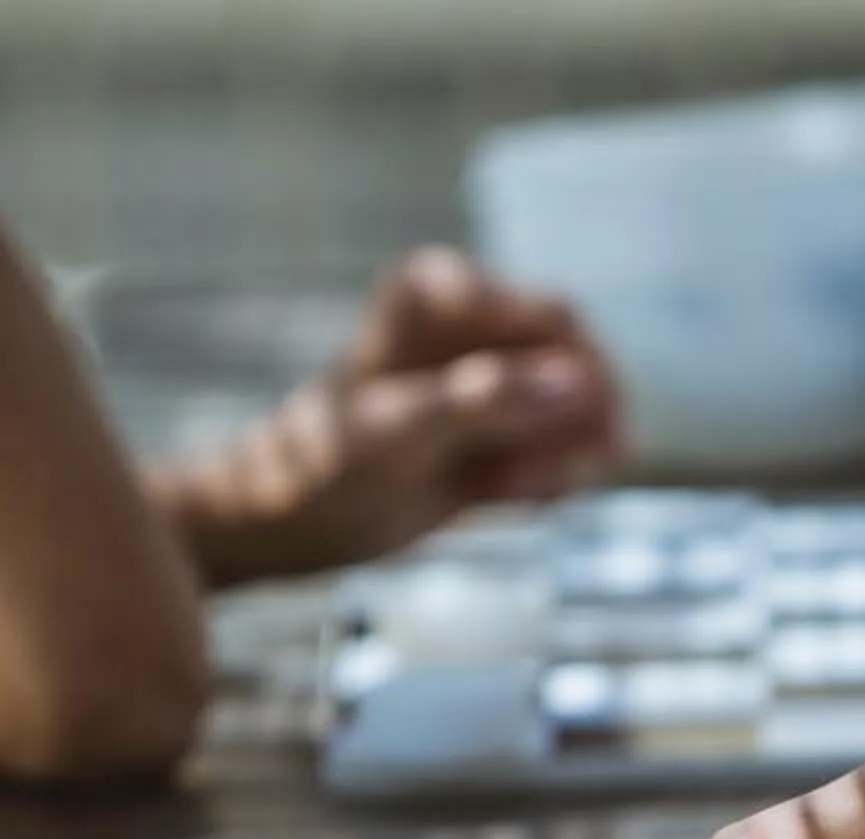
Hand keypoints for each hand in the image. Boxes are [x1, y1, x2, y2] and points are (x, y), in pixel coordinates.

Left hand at [164, 247, 623, 585]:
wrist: (284, 524)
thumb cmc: (322, 467)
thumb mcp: (402, 435)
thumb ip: (487, 402)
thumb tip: (577, 382)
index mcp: (443, 289)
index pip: (557, 321)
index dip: (581, 383)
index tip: (564, 445)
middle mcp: (472, 320)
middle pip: (577, 365)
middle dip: (573, 430)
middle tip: (526, 485)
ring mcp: (488, 374)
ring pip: (576, 411)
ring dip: (562, 460)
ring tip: (506, 494)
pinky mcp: (494, 426)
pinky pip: (556, 448)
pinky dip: (548, 480)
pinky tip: (502, 500)